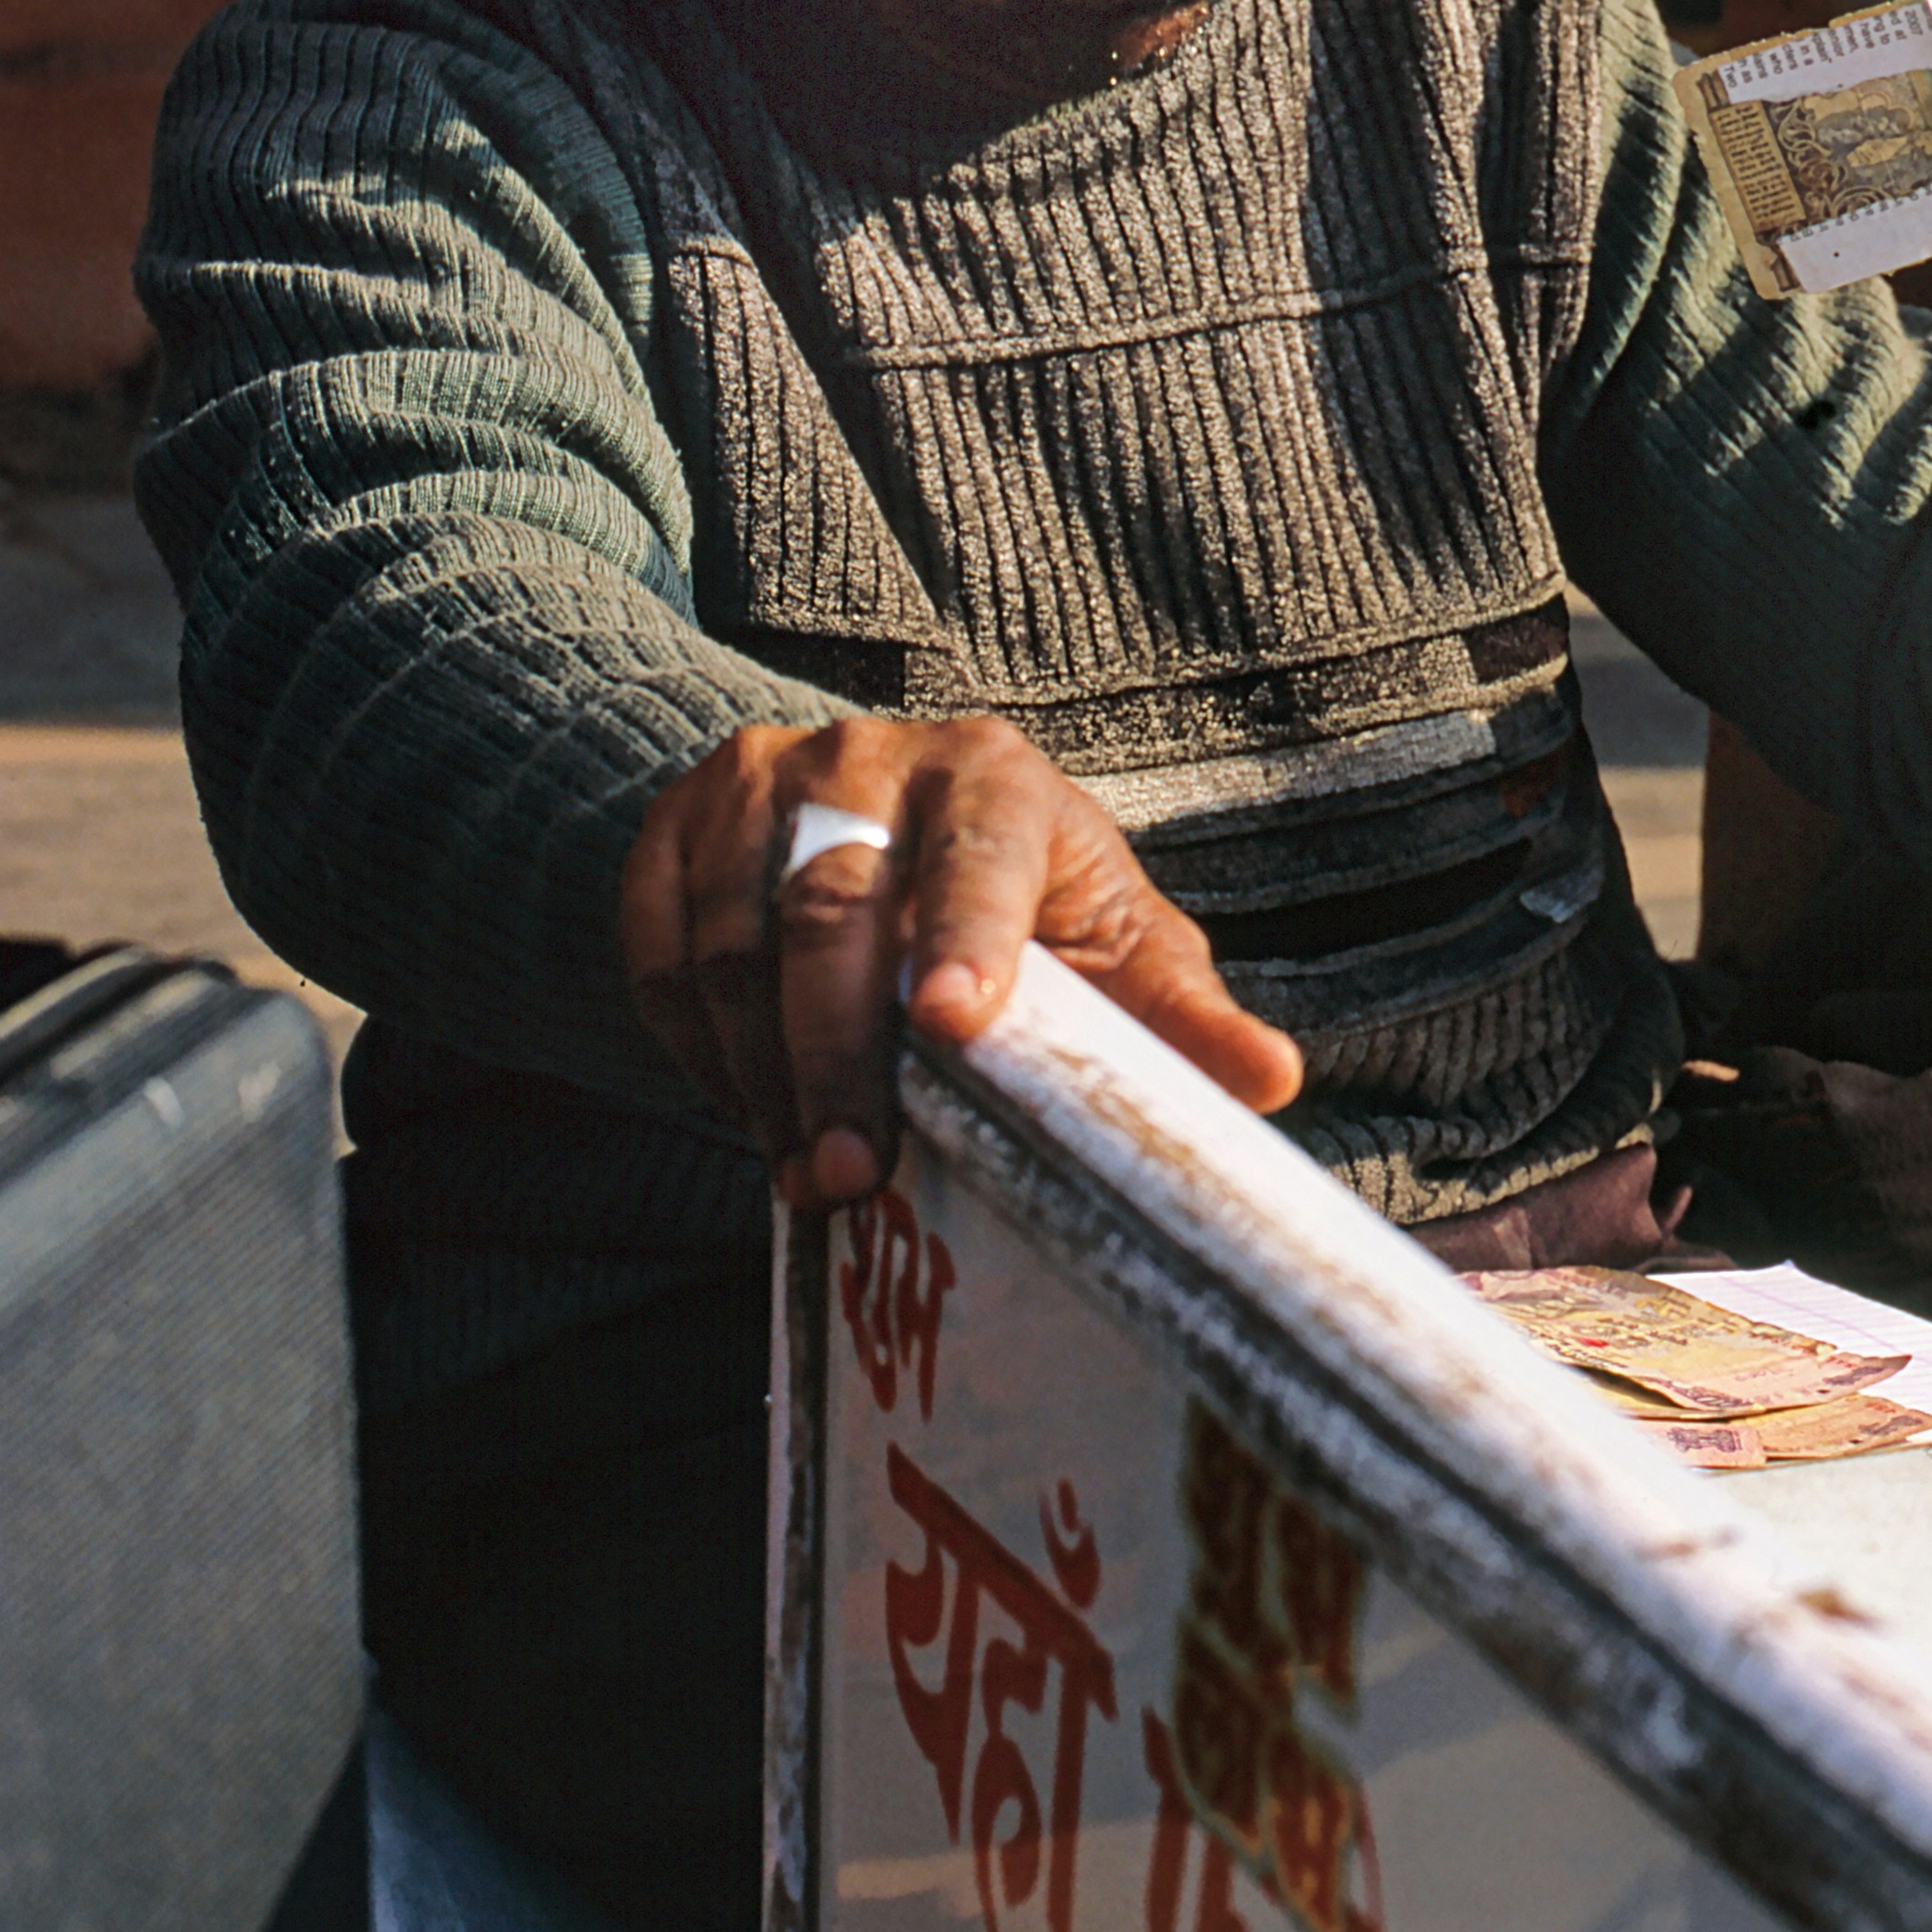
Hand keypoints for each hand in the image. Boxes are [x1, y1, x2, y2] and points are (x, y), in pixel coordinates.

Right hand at [619, 715, 1303, 1205]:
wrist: (878, 814)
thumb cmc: (1024, 896)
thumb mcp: (1108, 939)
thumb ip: (1176, 1011)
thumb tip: (1273, 1079)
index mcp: (996, 777)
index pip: (978, 858)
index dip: (964, 940)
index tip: (953, 1026)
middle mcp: (868, 758)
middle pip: (835, 911)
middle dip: (842, 1058)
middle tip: (853, 1173)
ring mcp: (757, 783)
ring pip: (733, 941)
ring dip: (763, 1074)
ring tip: (808, 1170)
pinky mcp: (672, 828)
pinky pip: (658, 953)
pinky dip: (693, 1048)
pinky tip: (750, 1108)